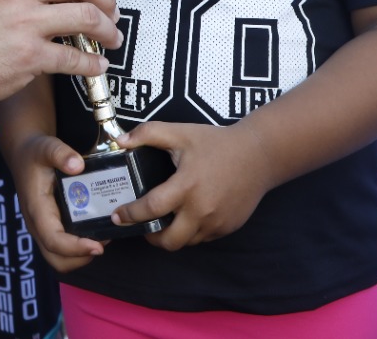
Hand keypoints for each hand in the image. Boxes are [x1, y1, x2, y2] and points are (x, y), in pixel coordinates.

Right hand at [7, 131, 104, 271]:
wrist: (24, 153)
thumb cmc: (34, 152)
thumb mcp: (46, 147)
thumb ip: (60, 153)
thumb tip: (78, 165)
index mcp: (36, 209)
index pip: (53, 240)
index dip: (75, 248)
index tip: (98, 246)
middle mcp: (37, 224)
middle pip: (56, 259)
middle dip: (80, 258)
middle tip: (103, 242)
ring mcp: (42, 227)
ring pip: (59, 258)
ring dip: (81, 255)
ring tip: (102, 238)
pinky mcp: (49, 225)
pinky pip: (62, 247)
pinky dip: (78, 247)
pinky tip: (95, 230)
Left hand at [108, 120, 274, 251]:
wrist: (259, 155)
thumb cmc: (216, 143)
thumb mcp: (181, 133)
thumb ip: (148, 134)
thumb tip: (120, 141)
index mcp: (186, 186)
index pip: (151, 209)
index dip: (130, 215)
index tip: (117, 216)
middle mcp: (201, 210)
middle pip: (168, 241)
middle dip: (150, 237)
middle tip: (143, 225)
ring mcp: (216, 222)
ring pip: (186, 242)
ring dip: (171, 236)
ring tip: (164, 220)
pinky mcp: (228, 228)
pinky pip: (202, 238)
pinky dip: (190, 232)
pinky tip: (187, 216)